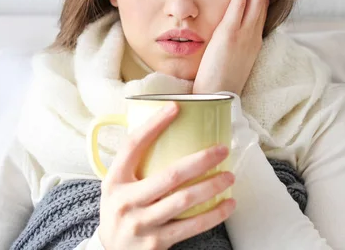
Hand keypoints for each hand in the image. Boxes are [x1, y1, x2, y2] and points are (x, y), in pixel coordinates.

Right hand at [97, 102, 236, 249]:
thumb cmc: (121, 208)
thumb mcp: (117, 184)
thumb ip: (136, 162)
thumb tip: (168, 129)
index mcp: (115, 179)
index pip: (133, 145)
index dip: (154, 124)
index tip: (176, 108)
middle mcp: (126, 201)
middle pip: (169, 175)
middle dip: (201, 160)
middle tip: (222, 150)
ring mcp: (141, 223)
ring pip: (184, 200)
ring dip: (212, 186)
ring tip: (229, 175)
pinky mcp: (156, 243)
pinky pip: (191, 226)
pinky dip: (213, 215)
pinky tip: (228, 204)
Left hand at [193, 0, 268, 95]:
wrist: (217, 100)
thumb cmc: (219, 85)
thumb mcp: (229, 62)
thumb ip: (230, 46)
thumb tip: (224, 37)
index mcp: (253, 42)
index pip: (260, 9)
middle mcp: (253, 35)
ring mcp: (244, 34)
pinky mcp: (230, 34)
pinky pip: (240, 3)